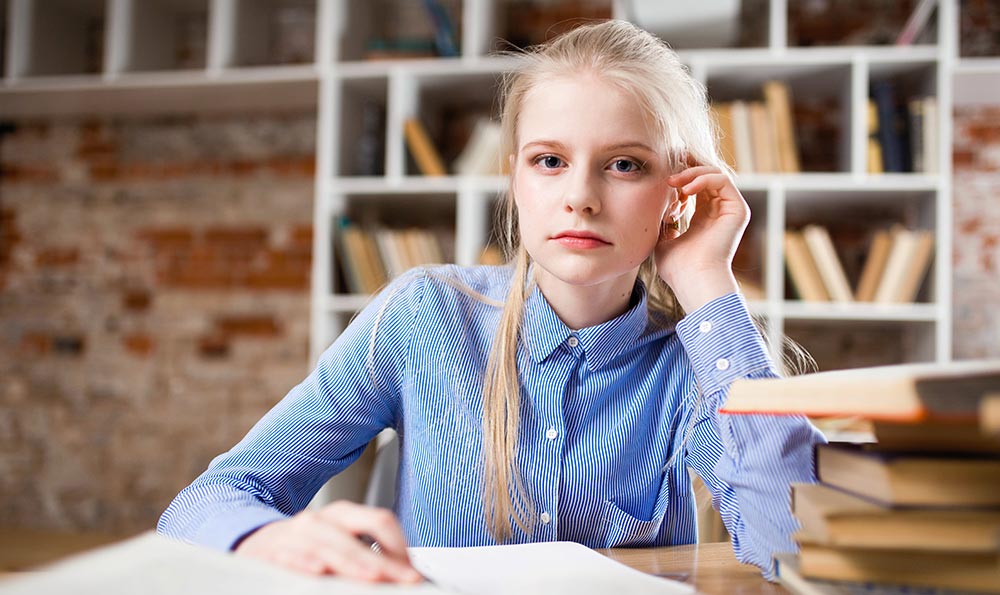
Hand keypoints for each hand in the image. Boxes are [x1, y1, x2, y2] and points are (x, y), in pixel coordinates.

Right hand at [234, 500, 422, 582]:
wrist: (252, 541)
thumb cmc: (304, 546)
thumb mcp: (338, 543)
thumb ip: (367, 554)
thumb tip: (403, 572)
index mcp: (341, 515)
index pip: (379, 521)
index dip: (399, 545)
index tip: (412, 570)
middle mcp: (319, 520)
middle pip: (356, 538)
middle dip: (383, 562)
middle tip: (405, 580)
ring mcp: (294, 535)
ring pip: (327, 546)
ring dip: (352, 563)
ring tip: (373, 576)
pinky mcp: (271, 552)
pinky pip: (289, 556)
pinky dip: (304, 563)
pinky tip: (318, 571)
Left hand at [655, 162, 748, 312]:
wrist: (693, 280)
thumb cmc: (677, 268)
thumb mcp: (662, 239)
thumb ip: (663, 220)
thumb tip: (659, 207)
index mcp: (703, 218)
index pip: (694, 186)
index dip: (678, 176)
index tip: (660, 178)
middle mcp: (719, 212)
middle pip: (706, 175)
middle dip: (686, 166)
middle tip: (668, 164)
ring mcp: (730, 210)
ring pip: (714, 174)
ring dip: (691, 172)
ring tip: (672, 181)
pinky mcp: (737, 210)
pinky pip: (722, 180)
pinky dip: (703, 178)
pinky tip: (685, 188)